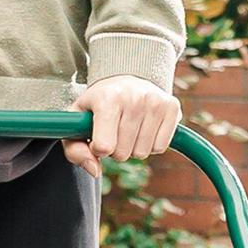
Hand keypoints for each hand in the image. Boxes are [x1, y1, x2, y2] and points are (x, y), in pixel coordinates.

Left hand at [64, 76, 181, 177]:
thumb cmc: (98, 104)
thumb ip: (75, 150)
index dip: (98, 148)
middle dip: (116, 148)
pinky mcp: (172, 107)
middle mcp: (134, 98)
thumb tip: (95, 171)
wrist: (126, 76)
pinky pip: (159, 148)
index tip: (98, 135)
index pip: (104, 147)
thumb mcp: (77, 122)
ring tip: (129, 126)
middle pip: (122, 154)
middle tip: (115, 129)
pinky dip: (150, 144)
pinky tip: (144, 127)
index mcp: (108, 99)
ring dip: (133, 147)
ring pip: (142, 153)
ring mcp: (155, 102)